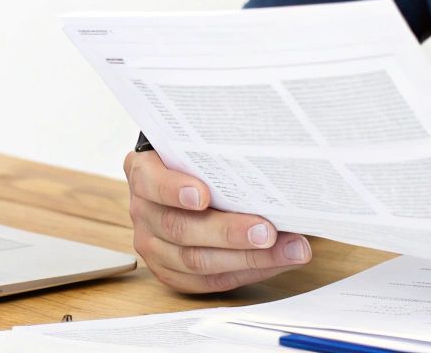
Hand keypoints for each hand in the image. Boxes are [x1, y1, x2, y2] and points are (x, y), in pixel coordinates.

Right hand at [122, 148, 312, 292]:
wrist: (183, 181)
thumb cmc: (196, 163)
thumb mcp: (198, 149)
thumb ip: (217, 155)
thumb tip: (267, 162)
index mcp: (143, 173)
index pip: (152, 182)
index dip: (175, 190)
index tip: (204, 195)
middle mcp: (144, 211)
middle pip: (180, 229)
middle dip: (229, 232)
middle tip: (267, 230)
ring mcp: (153, 246)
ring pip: (196, 262)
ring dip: (248, 257)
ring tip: (287, 249)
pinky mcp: (171, 273)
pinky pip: (209, 281)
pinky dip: (247, 272)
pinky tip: (275, 262)